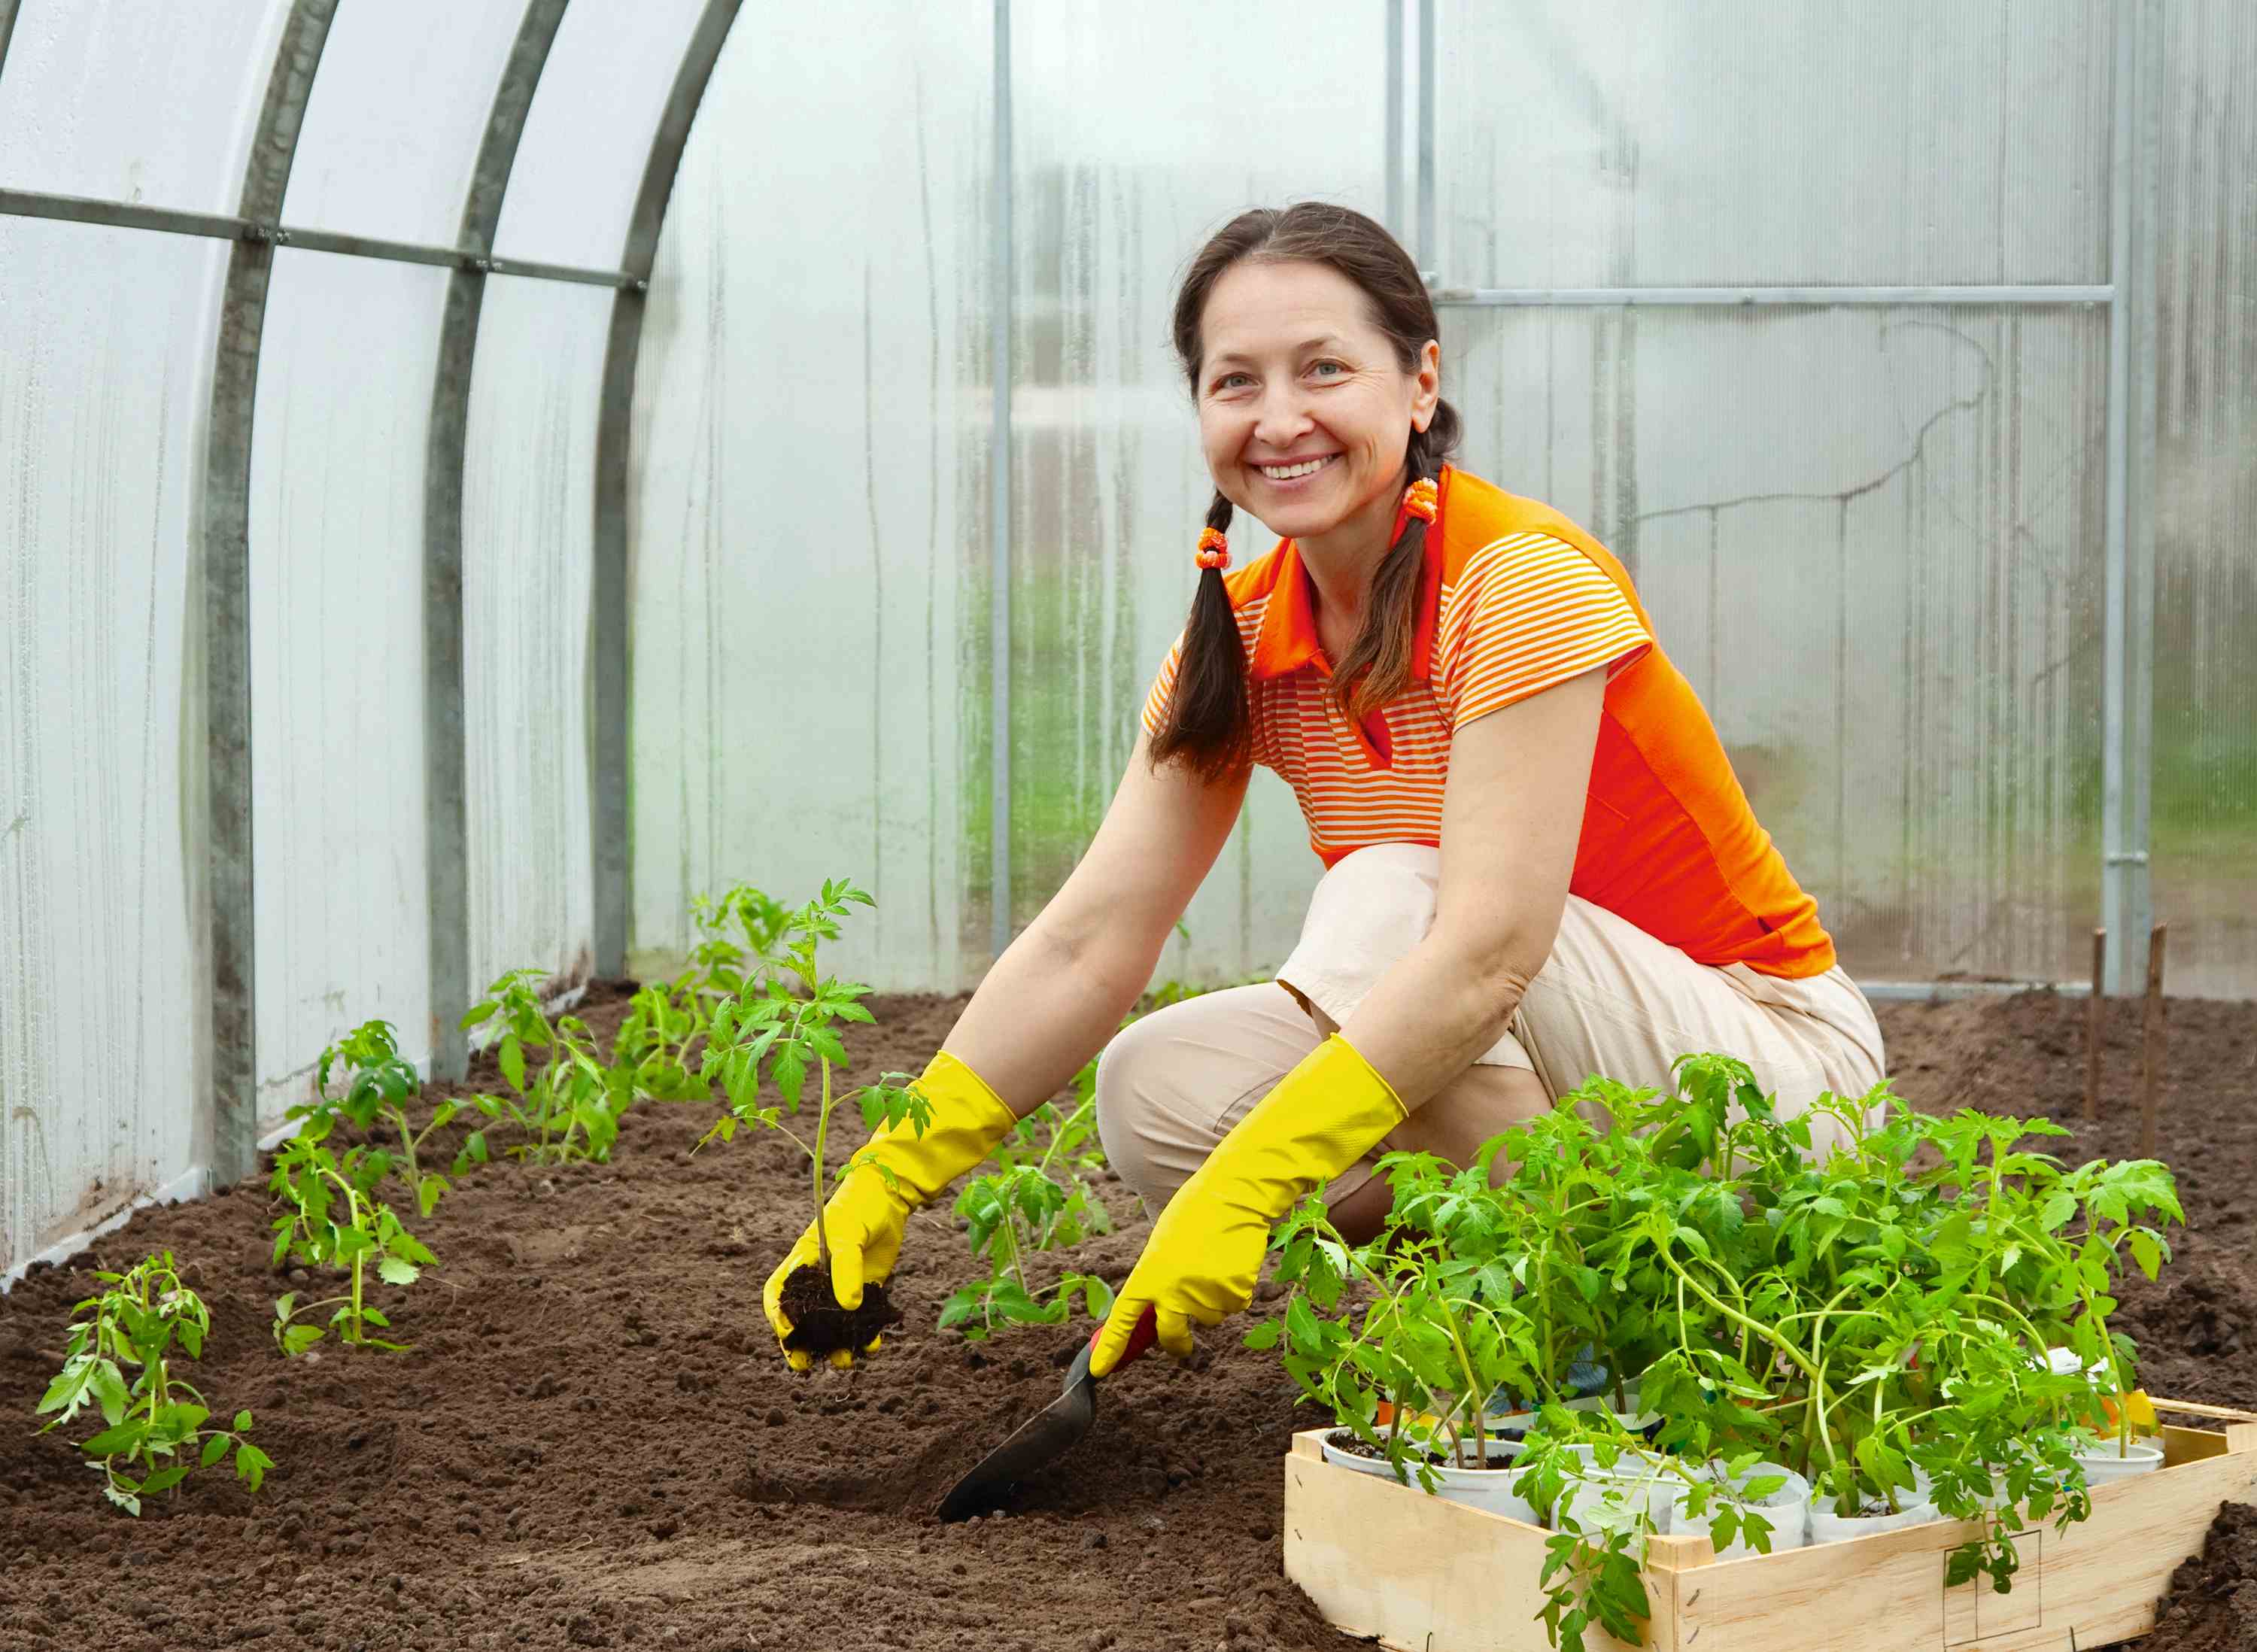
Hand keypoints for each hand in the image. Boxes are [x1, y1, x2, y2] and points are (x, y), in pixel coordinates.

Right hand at [762, 1165, 910, 1370]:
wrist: (890, 1199)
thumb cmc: (857, 1209)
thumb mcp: (847, 1234)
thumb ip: (845, 1268)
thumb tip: (849, 1308)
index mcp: (800, 1263)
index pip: (778, 1294)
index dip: (778, 1316)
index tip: (787, 1333)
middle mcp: (817, 1281)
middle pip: (801, 1320)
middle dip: (800, 1345)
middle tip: (804, 1365)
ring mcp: (841, 1289)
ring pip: (831, 1327)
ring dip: (834, 1346)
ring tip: (844, 1361)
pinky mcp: (866, 1293)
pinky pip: (860, 1321)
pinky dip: (865, 1336)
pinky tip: (872, 1345)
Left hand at [1090, 1177, 1269, 1372]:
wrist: (1233, 1194)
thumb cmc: (1195, 1213)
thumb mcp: (1162, 1245)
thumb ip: (1158, 1279)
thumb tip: (1160, 1312)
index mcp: (1149, 1275)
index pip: (1123, 1319)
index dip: (1111, 1347)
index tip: (1099, 1370)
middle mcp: (1173, 1291)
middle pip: (1171, 1337)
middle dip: (1177, 1345)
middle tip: (1182, 1344)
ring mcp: (1205, 1295)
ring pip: (1208, 1319)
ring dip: (1211, 1302)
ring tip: (1214, 1264)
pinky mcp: (1234, 1294)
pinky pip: (1232, 1307)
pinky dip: (1232, 1293)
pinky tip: (1232, 1264)